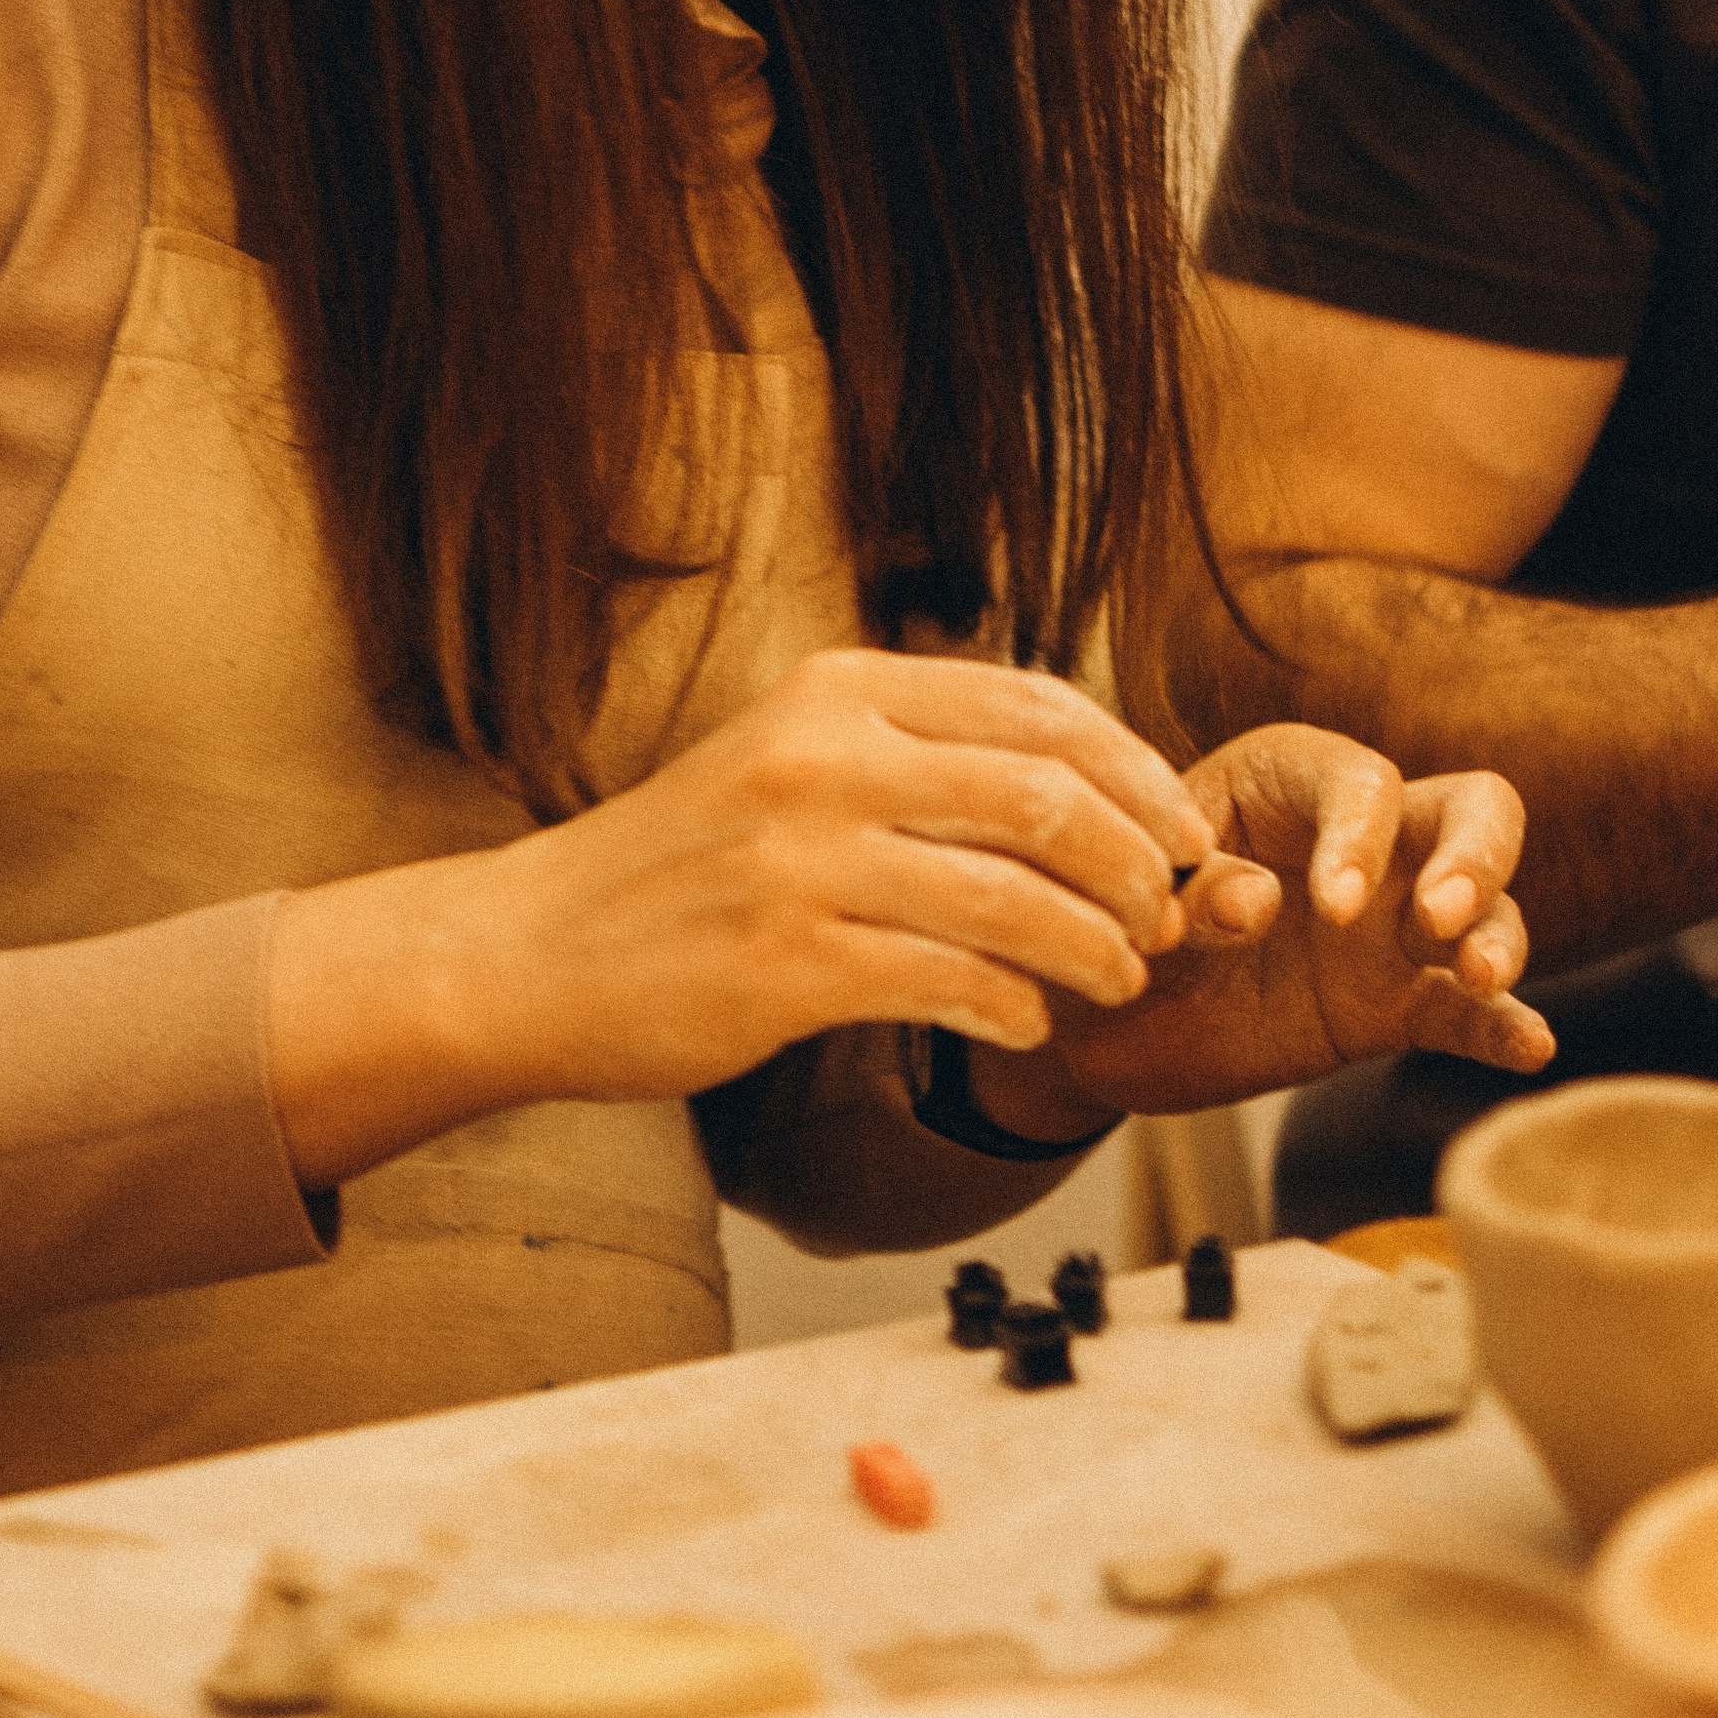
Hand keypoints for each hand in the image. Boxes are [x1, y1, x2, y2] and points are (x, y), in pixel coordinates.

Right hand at [266, 649, 1207, 1184]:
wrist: (532, 949)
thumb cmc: (686, 863)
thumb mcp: (792, 758)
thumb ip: (916, 756)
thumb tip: (1086, 788)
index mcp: (837, 690)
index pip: (1037, 706)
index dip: (1136, 770)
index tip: (1184, 831)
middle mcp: (822, 758)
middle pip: (1045, 796)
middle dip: (1137, 866)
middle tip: (1168, 920)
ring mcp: (799, 861)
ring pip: (1012, 898)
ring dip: (1095, 949)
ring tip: (1119, 981)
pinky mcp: (782, 965)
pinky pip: (946, 985)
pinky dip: (1013, 1010)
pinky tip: (1028, 1026)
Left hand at [969, 722, 1553, 1131]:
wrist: (1095, 1025)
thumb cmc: (1106, 923)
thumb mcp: (1125, 902)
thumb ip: (1188, 893)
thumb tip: (1261, 903)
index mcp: (1281, 780)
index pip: (1358, 778)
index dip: (1361, 834)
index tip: (1334, 907)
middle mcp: (1357, 838)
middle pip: (1470, 809)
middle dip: (1477, 854)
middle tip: (1443, 918)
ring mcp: (1390, 923)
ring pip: (1490, 903)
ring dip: (1499, 934)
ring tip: (1479, 978)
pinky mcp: (1399, 1004)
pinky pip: (1469, 1011)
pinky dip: (1505, 1026)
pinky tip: (1532, 1045)